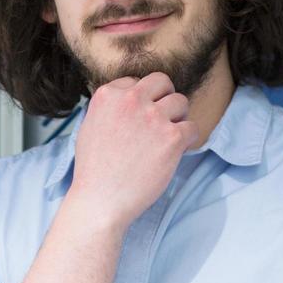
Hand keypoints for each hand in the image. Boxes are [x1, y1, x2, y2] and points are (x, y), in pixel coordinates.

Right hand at [69, 72, 195, 227]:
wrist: (101, 200)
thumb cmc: (94, 169)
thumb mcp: (90, 126)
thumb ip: (110, 108)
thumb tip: (127, 99)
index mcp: (108, 95)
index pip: (134, 82)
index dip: (140, 100)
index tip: (138, 118)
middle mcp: (131, 100)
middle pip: (162, 82)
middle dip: (164, 98)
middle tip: (160, 120)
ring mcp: (153, 118)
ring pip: (181, 102)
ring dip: (177, 118)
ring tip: (167, 138)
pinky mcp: (172, 138)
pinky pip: (193, 128)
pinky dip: (188, 140)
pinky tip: (176, 151)